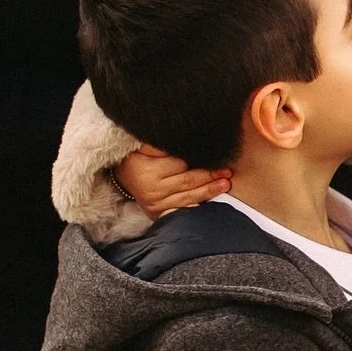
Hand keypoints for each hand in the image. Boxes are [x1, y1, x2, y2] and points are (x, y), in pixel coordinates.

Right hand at [114, 147, 230, 218]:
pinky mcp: (159, 213)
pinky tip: (211, 202)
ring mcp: (156, 204)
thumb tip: (182, 137)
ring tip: (225, 184)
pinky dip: (197, 206)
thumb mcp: (143, 146)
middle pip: (187, 181)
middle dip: (209, 176)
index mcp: (147, 170)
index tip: (213, 154)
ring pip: (188, 197)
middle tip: (227, 171)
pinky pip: (182, 210)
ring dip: (209, 190)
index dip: (197, 159)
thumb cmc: (138, 158)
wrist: (124, 177)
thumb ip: (161, 144)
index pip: (179, 164)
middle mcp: (152, 189)